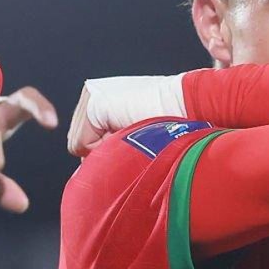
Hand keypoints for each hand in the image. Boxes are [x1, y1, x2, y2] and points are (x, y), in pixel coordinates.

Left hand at [65, 75, 187, 155]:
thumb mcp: (133, 138)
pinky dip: (103, 149)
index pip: (86, 141)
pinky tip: (126, 131)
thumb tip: (84, 175)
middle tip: (134, 139)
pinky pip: (80, 145)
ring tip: (132, 134)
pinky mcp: (92, 104)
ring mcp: (91, 96)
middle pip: (79, 144)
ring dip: (106, 150)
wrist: (190, 107)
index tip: (135, 140)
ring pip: (79, 146)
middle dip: (106, 152)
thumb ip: (108, 149)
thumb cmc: (172, 130)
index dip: (109, 152)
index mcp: (103, 100)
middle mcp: (93, 93)